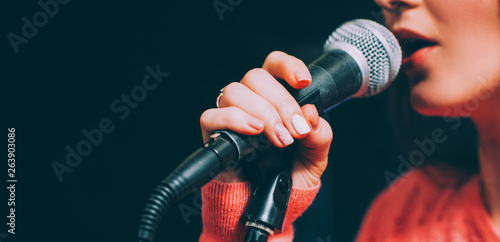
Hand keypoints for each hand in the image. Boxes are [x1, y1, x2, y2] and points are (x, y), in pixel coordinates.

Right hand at [200, 51, 332, 187]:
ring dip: (261, 113)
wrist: (276, 201)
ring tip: (278, 138)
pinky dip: (233, 120)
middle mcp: (251, 100)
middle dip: (281, 103)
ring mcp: (230, 114)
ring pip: (235, 92)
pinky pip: (212, 115)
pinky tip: (253, 132)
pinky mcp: (213, 133)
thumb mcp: (316, 155)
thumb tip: (310, 114)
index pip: (274, 65)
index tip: (303, 81)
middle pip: (256, 76)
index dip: (287, 66)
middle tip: (295, 129)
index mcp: (275, 96)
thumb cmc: (291, 173)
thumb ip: (319, 134)